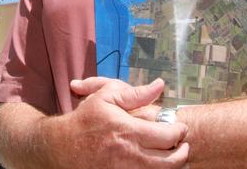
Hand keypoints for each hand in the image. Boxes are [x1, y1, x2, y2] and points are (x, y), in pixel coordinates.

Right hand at [40, 77, 187, 167]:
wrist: (63, 145)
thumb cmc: (86, 119)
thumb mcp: (106, 97)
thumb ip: (135, 93)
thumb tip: (159, 85)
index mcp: (128, 131)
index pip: (168, 136)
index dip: (179, 132)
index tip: (180, 127)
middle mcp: (130, 154)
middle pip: (171, 161)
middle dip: (182, 153)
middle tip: (184, 145)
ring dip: (173, 165)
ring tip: (175, 156)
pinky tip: (157, 163)